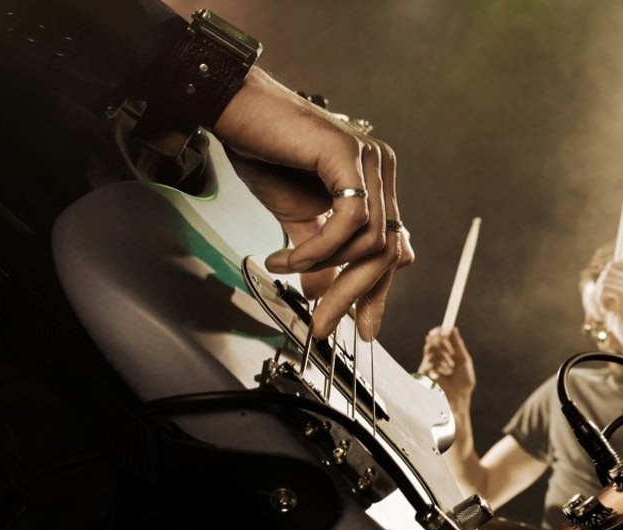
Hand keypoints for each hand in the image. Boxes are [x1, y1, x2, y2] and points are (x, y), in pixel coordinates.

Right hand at [214, 68, 413, 339]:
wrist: (232, 111)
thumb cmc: (262, 152)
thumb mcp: (296, 218)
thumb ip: (317, 255)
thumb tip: (322, 296)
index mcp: (374, 183)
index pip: (391, 247)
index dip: (377, 291)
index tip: (361, 326)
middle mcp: (379, 169)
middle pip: (388, 250)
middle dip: (357, 294)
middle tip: (326, 325)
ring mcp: (370, 159)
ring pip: (372, 241)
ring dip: (328, 269)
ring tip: (287, 269)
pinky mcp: (350, 154)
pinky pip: (351, 221)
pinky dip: (320, 249)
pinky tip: (290, 257)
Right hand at [418, 327, 475, 402]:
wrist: (458, 398)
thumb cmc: (463, 383)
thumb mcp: (464, 361)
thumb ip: (458, 345)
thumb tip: (453, 329)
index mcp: (446, 354)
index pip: (438, 337)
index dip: (440, 331)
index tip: (445, 329)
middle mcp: (436, 357)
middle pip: (432, 340)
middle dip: (442, 341)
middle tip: (450, 347)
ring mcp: (429, 364)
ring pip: (431, 348)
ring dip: (443, 355)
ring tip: (450, 367)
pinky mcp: (424, 372)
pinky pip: (430, 360)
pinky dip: (439, 364)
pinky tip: (444, 373)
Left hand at [594, 258, 622, 350]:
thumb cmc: (622, 321)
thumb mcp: (618, 301)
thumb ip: (615, 286)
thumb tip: (607, 268)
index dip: (612, 267)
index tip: (605, 280)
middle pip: (610, 270)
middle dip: (601, 284)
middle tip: (601, 299)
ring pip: (605, 280)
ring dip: (599, 295)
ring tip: (604, 307)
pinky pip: (605, 289)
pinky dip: (600, 301)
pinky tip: (605, 311)